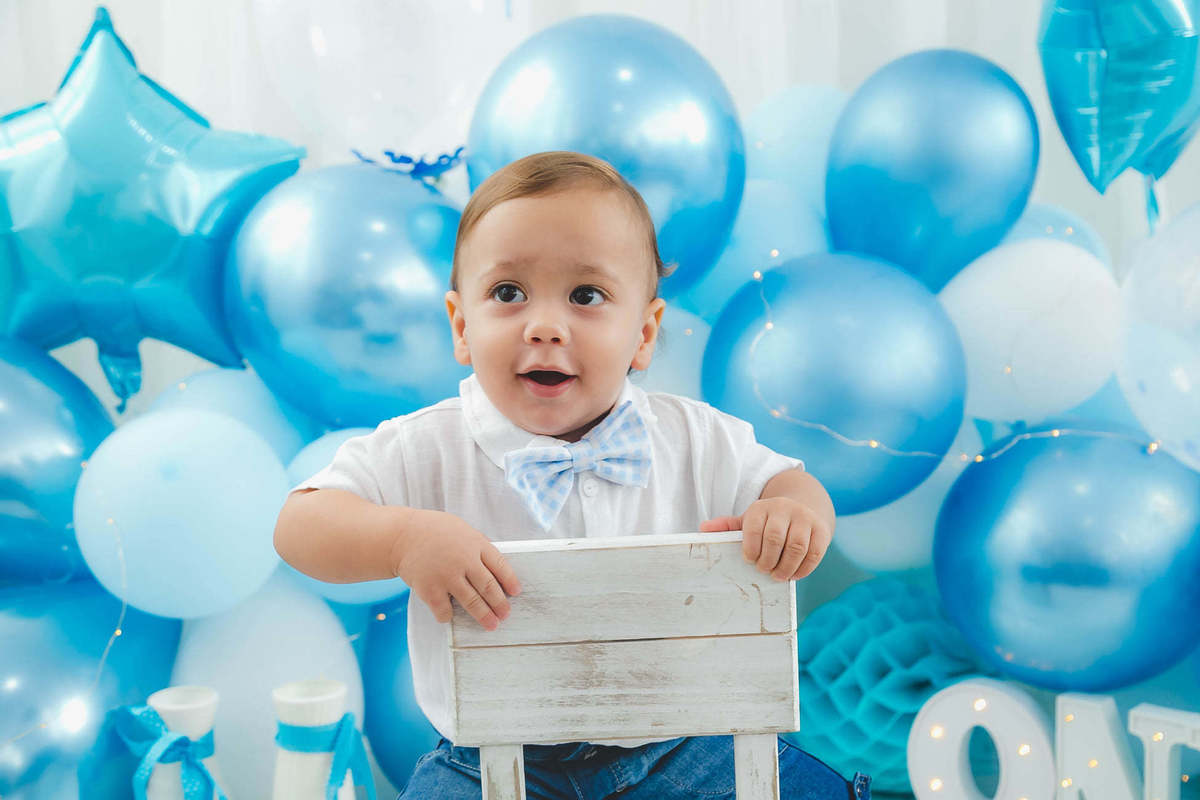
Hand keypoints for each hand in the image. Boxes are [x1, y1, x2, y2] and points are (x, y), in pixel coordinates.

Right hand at [391, 509, 521, 630]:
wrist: (401, 535)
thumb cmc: (433, 531)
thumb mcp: (461, 529)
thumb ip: (477, 546)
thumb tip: (495, 565)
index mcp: (475, 543)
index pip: (500, 565)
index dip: (510, 580)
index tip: (516, 592)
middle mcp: (464, 560)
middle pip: (489, 587)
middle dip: (500, 604)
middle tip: (505, 614)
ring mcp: (447, 576)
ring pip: (472, 602)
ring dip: (484, 616)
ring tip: (492, 624)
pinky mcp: (430, 590)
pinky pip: (445, 611)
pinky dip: (448, 615)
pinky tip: (449, 615)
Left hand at [699, 497, 830, 580]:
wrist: (803, 507)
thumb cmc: (769, 522)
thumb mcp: (748, 521)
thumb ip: (727, 527)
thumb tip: (702, 530)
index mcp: (761, 507)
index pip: (754, 528)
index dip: (751, 549)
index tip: (749, 560)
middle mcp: (784, 508)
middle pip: (775, 538)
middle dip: (768, 560)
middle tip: (764, 571)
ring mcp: (805, 518)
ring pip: (797, 546)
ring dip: (786, 567)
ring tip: (778, 576)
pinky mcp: (821, 529)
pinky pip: (814, 552)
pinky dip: (804, 569)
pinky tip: (794, 575)